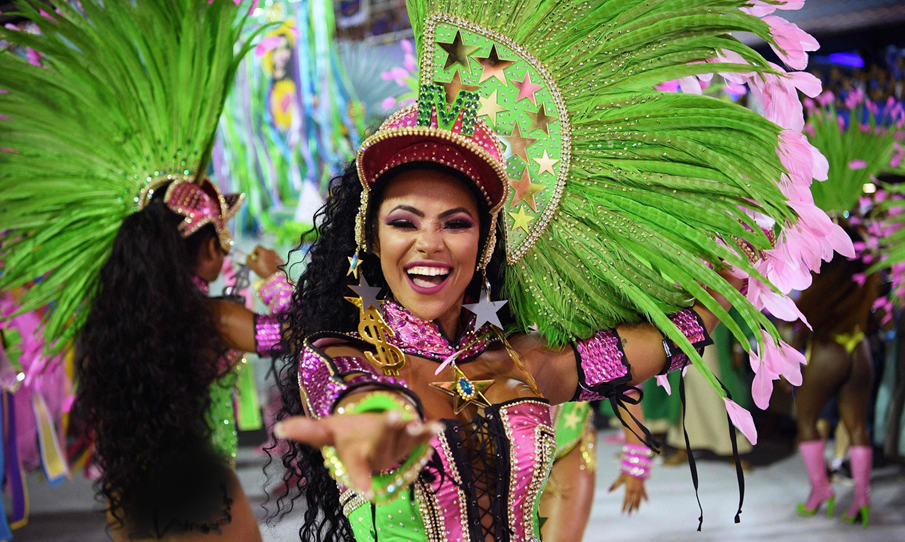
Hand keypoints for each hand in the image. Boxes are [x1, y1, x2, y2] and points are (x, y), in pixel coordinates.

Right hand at [246, 245, 282, 278]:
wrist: (275, 277)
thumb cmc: (263, 271)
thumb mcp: (253, 266)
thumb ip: (248, 260)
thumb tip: (249, 256)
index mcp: (264, 251)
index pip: (258, 247)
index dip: (254, 252)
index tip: (254, 258)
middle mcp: (271, 251)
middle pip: (264, 251)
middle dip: (261, 256)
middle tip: (259, 263)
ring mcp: (277, 255)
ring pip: (270, 255)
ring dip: (267, 258)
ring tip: (266, 266)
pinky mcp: (281, 260)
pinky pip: (275, 259)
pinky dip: (272, 261)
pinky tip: (271, 268)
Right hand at [275, 412, 442, 497]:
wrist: (370, 437)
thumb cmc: (347, 436)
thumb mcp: (327, 432)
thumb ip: (306, 431)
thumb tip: (279, 428)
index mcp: (356, 458)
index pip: (357, 472)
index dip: (362, 482)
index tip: (368, 492)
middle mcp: (378, 455)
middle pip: (384, 446)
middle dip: (389, 432)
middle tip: (393, 416)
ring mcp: (398, 448)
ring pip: (405, 442)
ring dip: (412, 432)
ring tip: (417, 421)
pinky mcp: (413, 440)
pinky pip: (422, 437)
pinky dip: (430, 432)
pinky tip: (438, 426)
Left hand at [609, 473, 647, 515]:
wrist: (636, 466)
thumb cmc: (627, 472)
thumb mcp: (620, 478)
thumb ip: (614, 485)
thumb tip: (608, 491)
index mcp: (628, 489)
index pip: (626, 500)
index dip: (624, 507)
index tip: (623, 513)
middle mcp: (635, 491)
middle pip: (633, 502)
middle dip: (630, 509)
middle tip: (629, 515)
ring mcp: (640, 489)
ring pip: (639, 500)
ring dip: (637, 506)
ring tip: (636, 512)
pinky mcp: (643, 487)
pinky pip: (645, 494)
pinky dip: (646, 498)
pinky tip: (647, 503)